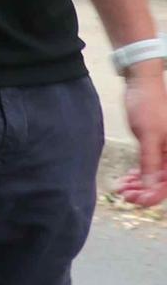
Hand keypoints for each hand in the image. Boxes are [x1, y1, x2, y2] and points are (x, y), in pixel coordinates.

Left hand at [116, 61, 166, 207]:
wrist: (142, 83)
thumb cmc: (148, 105)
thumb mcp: (149, 136)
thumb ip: (150, 162)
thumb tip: (150, 187)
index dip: (152, 196)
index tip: (135, 201)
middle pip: (161, 183)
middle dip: (143, 191)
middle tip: (124, 194)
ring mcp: (165, 151)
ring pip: (153, 176)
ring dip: (139, 185)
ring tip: (122, 188)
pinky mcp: (155, 146)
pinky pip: (149, 167)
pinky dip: (138, 175)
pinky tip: (126, 179)